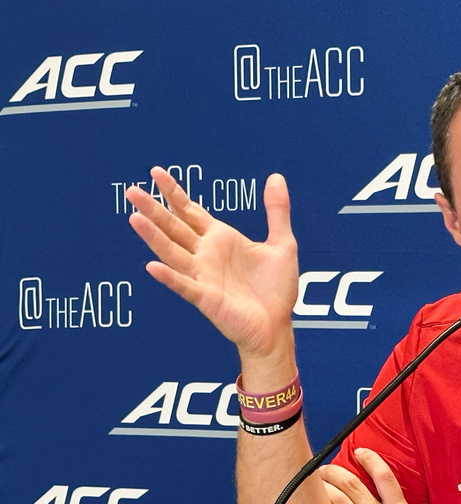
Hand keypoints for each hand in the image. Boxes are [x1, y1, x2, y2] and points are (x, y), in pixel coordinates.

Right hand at [126, 167, 298, 358]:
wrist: (277, 326)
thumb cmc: (276, 289)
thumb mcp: (282, 244)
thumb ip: (277, 211)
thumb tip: (277, 177)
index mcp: (221, 239)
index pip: (190, 211)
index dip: (173, 192)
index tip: (155, 172)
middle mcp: (206, 255)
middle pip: (174, 227)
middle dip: (154, 209)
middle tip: (131, 191)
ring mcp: (203, 276)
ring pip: (172, 252)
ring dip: (153, 237)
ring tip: (134, 218)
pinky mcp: (206, 298)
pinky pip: (185, 286)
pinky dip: (169, 277)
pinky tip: (152, 266)